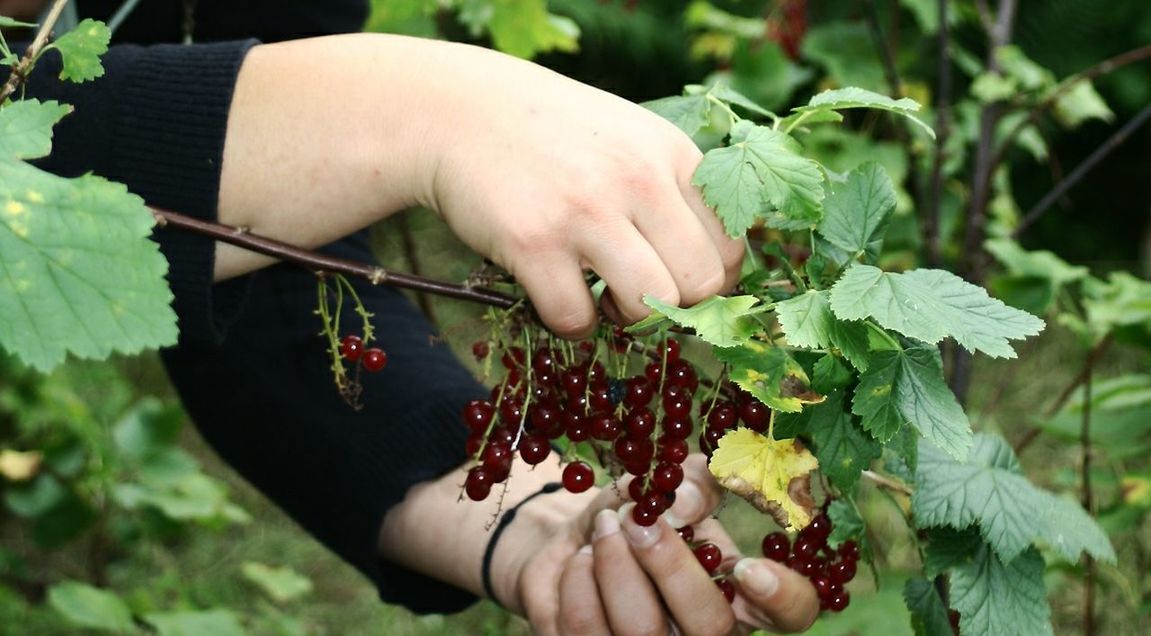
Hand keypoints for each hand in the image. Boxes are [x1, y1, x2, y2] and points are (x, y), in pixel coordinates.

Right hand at [417, 43, 743, 336]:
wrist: (459, 112)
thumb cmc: (553, 137)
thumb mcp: (629, 140)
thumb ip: (673, 190)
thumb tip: (716, 276)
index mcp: (672, 153)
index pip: (731, 247)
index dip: (711, 283)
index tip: (678, 285)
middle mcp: (637, 178)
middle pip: (700, 285)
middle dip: (674, 307)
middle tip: (638, 293)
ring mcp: (586, 210)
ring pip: (649, 307)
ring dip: (627, 319)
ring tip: (602, 295)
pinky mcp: (533, 241)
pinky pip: (577, 318)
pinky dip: (571, 324)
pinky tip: (556, 295)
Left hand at [504, 456, 819, 634]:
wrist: (573, 542)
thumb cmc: (635, 516)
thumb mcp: (669, 487)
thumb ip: (691, 483)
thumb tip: (683, 500)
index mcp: (740, 591)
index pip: (791, 612)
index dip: (782, 597)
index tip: (748, 566)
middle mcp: (704, 633)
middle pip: (712, 627)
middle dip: (671, 566)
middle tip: (638, 522)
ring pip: (642, 632)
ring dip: (616, 566)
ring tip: (604, 528)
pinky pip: (586, 629)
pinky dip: (579, 580)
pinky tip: (581, 558)